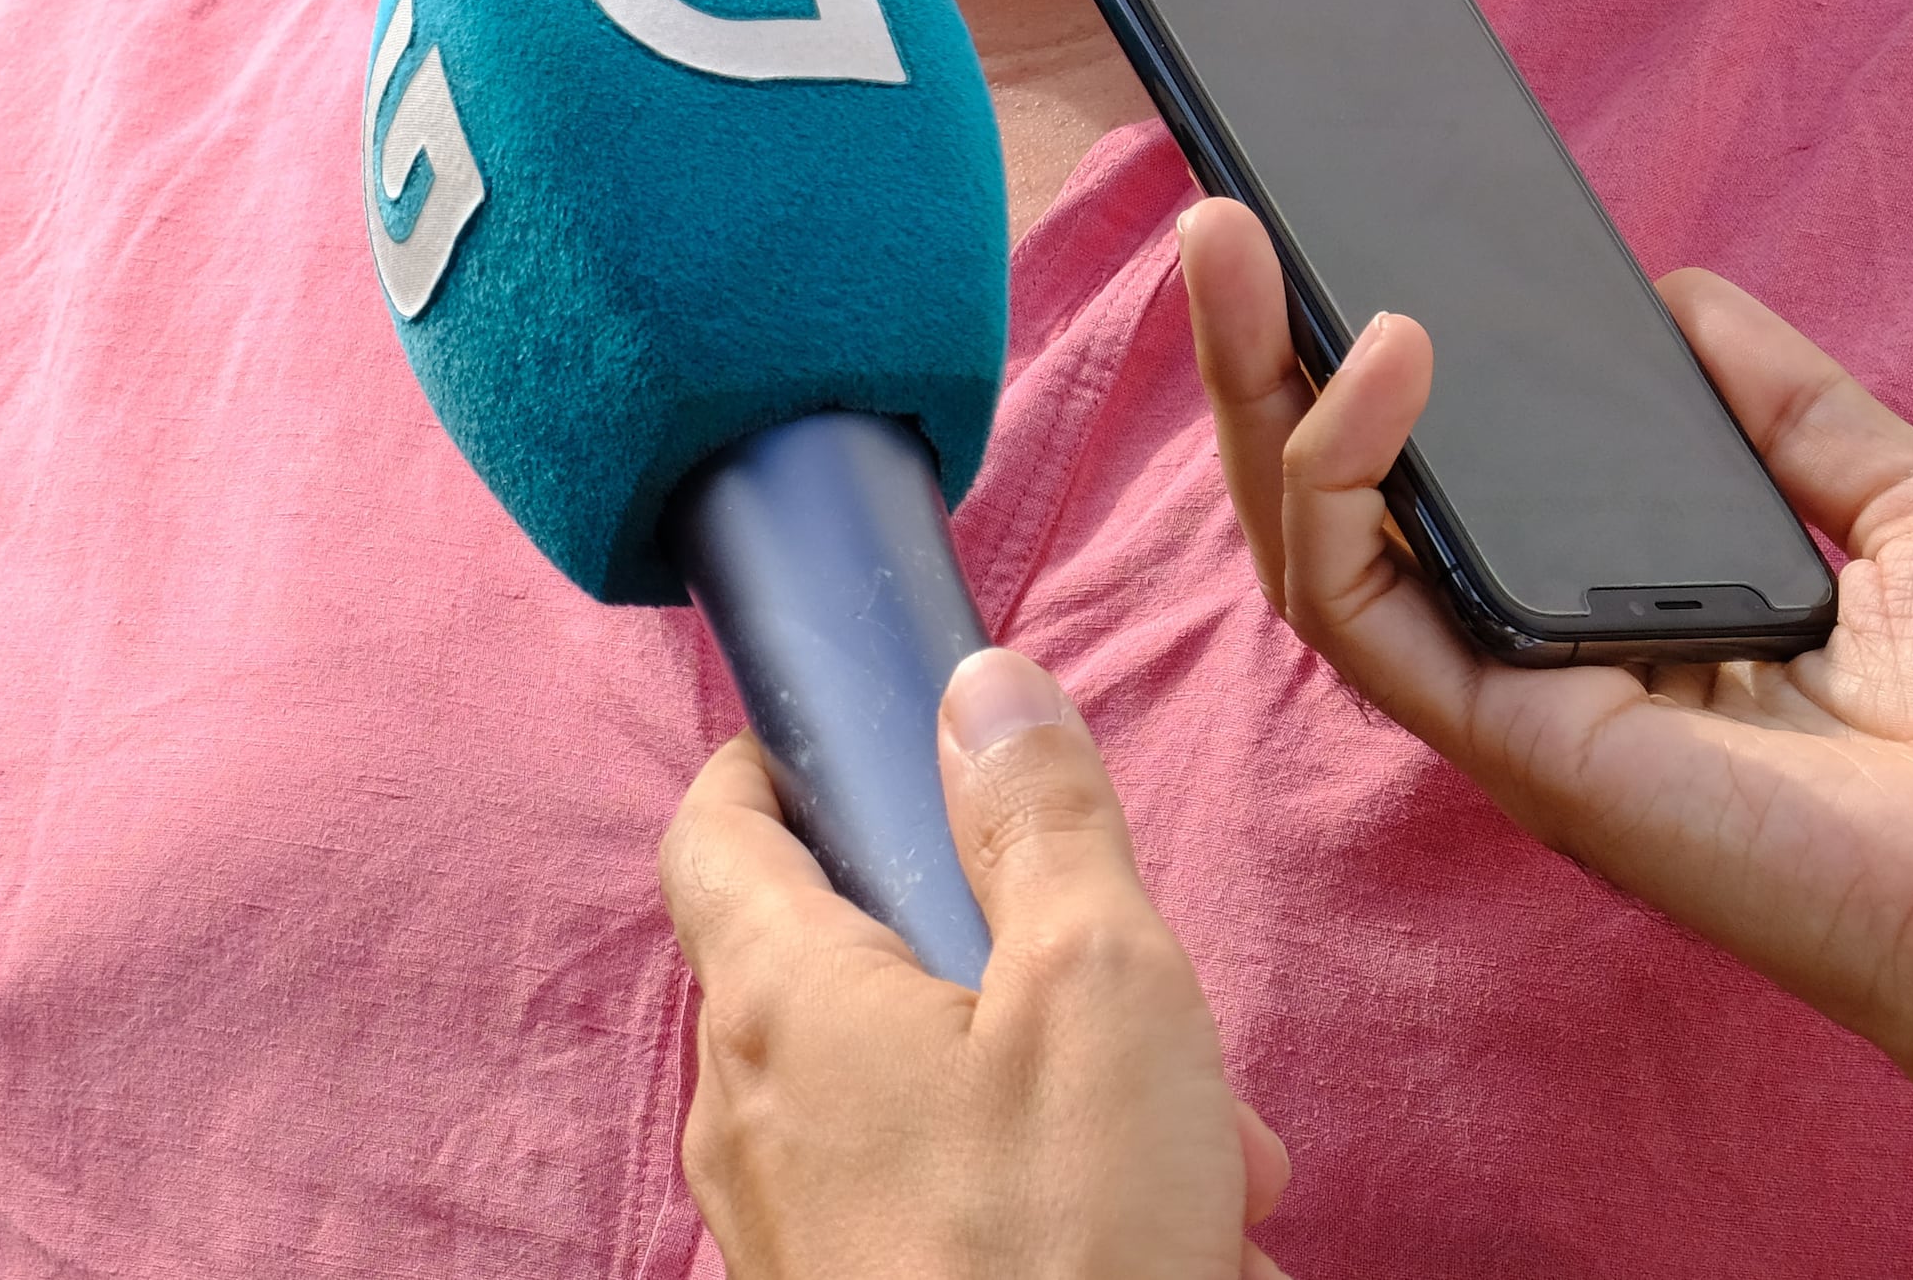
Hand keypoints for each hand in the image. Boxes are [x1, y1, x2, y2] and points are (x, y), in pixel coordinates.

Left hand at [664, 646, 1290, 1279]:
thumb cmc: (1065, 1254)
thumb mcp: (1100, 991)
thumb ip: (1041, 823)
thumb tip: (982, 688)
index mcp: (778, 1000)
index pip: (715, 829)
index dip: (777, 765)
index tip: (856, 742)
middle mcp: (745, 1111)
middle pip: (850, 966)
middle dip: (1010, 967)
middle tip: (1146, 1020)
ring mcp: (782, 1228)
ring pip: (914, 1099)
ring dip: (1055, 1102)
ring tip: (1198, 1172)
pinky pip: (931, 1211)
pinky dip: (1038, 1207)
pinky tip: (1166, 1252)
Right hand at [1178, 198, 1912, 1119]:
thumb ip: (1791, 408)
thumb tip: (1679, 294)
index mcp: (1621, 615)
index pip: (1451, 483)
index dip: (1376, 368)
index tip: (1351, 238)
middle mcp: (1538, 660)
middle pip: (1340, 502)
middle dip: (1257, 354)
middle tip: (1225, 217)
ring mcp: (1510, 704)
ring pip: (1310, 545)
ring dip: (1249, 389)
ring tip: (1233, 247)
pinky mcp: (1509, 742)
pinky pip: (1360, 607)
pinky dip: (1339, 472)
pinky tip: (1385, 357)